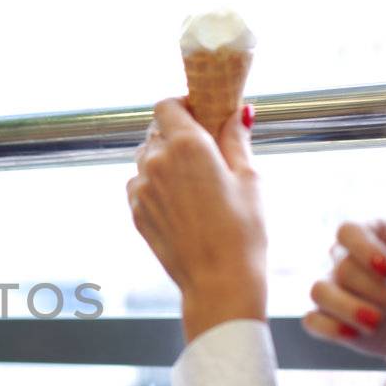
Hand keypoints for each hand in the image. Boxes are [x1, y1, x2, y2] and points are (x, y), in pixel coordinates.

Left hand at [127, 99, 266, 339]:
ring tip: (194, 180)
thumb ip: (236, 138)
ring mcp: (141, 188)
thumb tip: (238, 111)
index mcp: (186, 145)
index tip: (201, 113)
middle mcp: (156, 162)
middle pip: (156, 130)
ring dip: (164, 159)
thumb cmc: (243, 230)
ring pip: (146, 158)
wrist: (219, 281)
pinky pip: (140, 185)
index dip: (183, 104)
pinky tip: (181, 202)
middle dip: (177, 132)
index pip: (167, 105)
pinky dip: (155, 184)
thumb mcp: (249, 177)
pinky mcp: (135, 212)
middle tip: (204, 149)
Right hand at [303, 221, 385, 360]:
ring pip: (319, 292)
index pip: (348, 231)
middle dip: (377, 291)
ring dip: (350, 308)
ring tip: (378, 323)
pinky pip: (313, 321)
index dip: (364, 248)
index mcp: (370, 233)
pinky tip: (358, 334)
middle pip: (343, 268)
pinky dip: (331, 328)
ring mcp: (335, 289)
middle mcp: (346, 258)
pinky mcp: (332, 319)